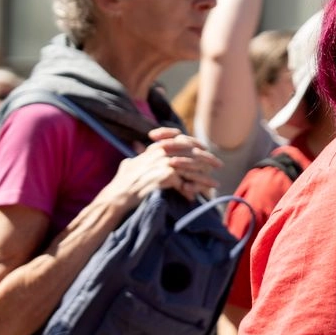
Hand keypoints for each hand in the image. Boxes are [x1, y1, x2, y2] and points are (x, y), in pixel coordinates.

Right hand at [102, 127, 220, 206]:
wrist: (117, 196)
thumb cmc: (122, 183)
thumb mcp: (130, 163)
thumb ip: (138, 154)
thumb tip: (136, 147)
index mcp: (155, 148)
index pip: (180, 139)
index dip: (195, 143)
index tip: (205, 148)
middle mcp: (161, 152)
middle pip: (192, 151)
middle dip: (207, 158)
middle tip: (218, 165)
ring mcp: (164, 162)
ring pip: (192, 168)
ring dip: (204, 177)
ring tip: (215, 184)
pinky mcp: (167, 175)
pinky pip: (185, 182)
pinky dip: (191, 190)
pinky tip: (196, 196)